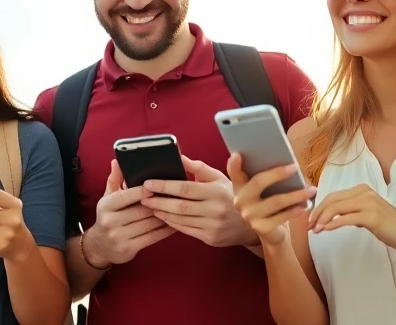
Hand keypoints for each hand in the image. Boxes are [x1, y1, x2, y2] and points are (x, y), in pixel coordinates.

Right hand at [81, 160, 171, 268]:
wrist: (99, 246)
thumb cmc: (108, 217)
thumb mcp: (108, 197)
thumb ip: (115, 179)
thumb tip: (117, 161)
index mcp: (106, 205)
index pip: (127, 196)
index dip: (143, 191)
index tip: (157, 185)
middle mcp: (110, 221)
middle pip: (141, 210)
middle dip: (159, 203)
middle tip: (174, 196)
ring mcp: (119, 236)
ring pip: (149, 224)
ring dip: (165, 216)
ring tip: (178, 208)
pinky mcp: (128, 249)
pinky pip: (152, 237)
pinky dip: (165, 230)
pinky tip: (174, 223)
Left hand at [140, 156, 257, 247]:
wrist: (253, 224)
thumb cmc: (232, 196)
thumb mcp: (220, 178)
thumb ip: (199, 168)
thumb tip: (180, 157)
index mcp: (216, 191)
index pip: (185, 188)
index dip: (164, 186)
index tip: (148, 183)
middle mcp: (214, 209)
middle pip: (179, 205)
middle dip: (158, 200)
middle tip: (142, 196)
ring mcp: (212, 226)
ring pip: (180, 219)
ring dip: (162, 212)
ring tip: (148, 206)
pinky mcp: (210, 238)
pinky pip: (186, 230)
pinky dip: (172, 224)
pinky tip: (162, 217)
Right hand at [227, 154, 317, 244]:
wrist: (272, 233)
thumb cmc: (270, 204)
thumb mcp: (265, 191)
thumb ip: (268, 177)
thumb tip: (288, 163)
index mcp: (240, 187)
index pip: (234, 173)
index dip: (234, 165)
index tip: (238, 154)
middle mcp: (240, 201)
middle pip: (258, 182)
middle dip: (277, 174)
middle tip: (295, 167)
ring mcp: (249, 215)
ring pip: (275, 201)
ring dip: (296, 194)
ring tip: (312, 189)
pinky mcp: (261, 228)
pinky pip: (282, 216)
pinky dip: (295, 210)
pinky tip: (306, 205)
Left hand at [307, 183, 395, 253]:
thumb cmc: (392, 227)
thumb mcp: (369, 215)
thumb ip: (354, 212)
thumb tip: (336, 217)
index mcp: (362, 190)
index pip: (333, 196)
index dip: (319, 207)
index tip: (310, 220)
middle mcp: (365, 193)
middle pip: (332, 200)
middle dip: (317, 213)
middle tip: (308, 226)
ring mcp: (369, 203)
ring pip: (336, 208)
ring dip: (322, 219)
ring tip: (315, 230)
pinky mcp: (372, 217)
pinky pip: (346, 219)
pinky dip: (333, 224)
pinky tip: (325, 230)